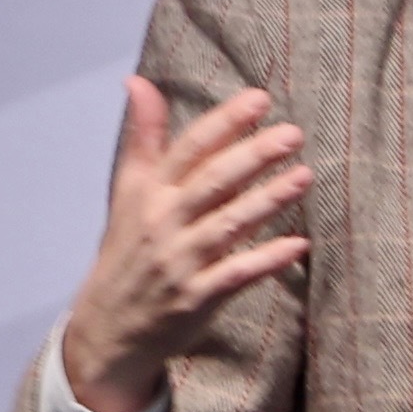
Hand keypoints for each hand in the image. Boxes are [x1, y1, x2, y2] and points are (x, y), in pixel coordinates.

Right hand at [57, 79, 307, 411]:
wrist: (108, 329)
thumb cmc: (127, 254)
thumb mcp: (127, 194)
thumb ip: (143, 138)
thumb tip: (138, 81)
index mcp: (148, 194)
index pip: (189, 149)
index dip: (224, 123)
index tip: (259, 100)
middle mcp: (163, 224)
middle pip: (212, 182)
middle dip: (253, 155)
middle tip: (292, 134)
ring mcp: (180, 263)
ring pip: (229, 225)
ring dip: (268, 200)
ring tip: (304, 177)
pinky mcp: (196, 299)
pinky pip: (237, 275)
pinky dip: (267, 259)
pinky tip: (298, 244)